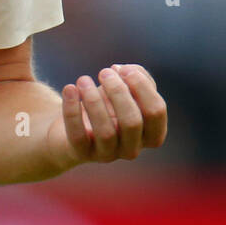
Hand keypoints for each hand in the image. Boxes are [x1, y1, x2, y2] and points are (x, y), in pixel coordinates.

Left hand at [49, 63, 166, 166]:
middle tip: (103, 72)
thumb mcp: (126, 88)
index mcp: (151, 134)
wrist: (71, 126)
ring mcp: (107, 155)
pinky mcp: (81, 153)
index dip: (142, 86)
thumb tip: (123, 71)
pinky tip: (70, 88)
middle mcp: (132, 149)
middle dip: (118, 92)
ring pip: (106, 132)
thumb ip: (136, 75)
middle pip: (132, 122)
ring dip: (94, 100)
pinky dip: (72, 110)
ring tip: (83, 80)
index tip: (123, 69)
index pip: (156, 112)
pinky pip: (78, 136)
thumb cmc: (106, 104)